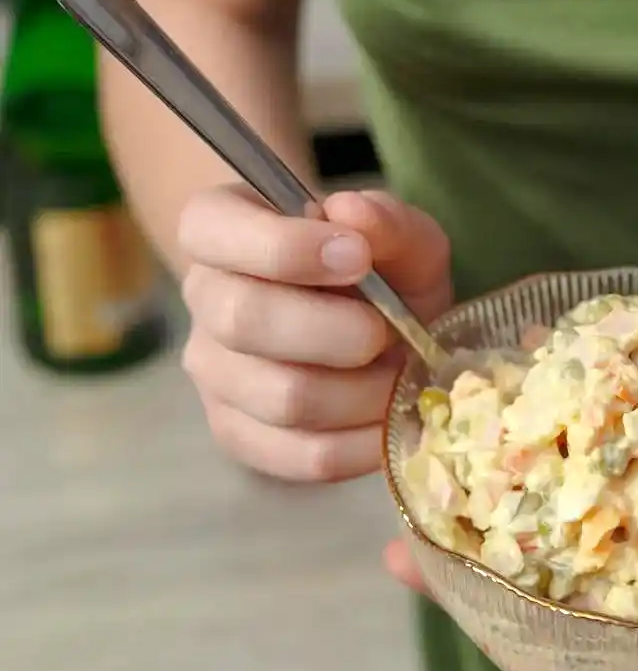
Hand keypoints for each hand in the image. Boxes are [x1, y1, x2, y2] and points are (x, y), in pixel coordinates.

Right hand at [180, 184, 451, 480]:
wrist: (378, 323)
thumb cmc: (379, 268)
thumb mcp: (400, 236)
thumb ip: (386, 222)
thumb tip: (351, 215)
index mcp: (218, 229)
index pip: (211, 231)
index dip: (285, 247)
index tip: (357, 256)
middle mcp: (204, 300)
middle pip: (243, 321)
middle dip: (334, 331)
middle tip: (386, 332)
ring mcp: (216, 375)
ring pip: (282, 397)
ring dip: (362, 391)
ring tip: (400, 374)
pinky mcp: (243, 436)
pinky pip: (303, 455)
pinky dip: (364, 443)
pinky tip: (393, 418)